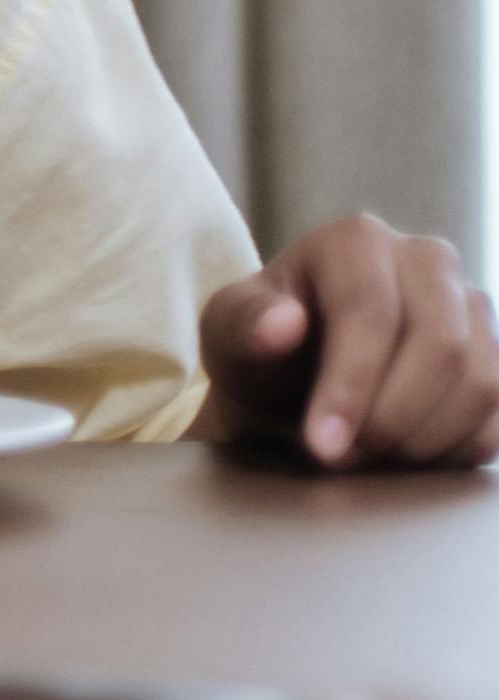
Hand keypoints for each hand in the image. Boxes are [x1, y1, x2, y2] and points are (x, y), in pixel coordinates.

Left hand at [200, 214, 498, 469]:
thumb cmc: (259, 345)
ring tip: (364, 457)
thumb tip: (283, 324)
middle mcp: (428, 260)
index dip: (351, 385)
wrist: (296, 372)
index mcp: (356, 241)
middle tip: (341, 458)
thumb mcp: (228, 332)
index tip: (322, 444)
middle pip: (440, 347)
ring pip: (480, 383)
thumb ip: (244, 324)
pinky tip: (401, 457)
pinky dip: (453, 451)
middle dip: (389, 419)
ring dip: (422, 439)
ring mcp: (473, 307)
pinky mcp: (498, 358)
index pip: (370, 312)